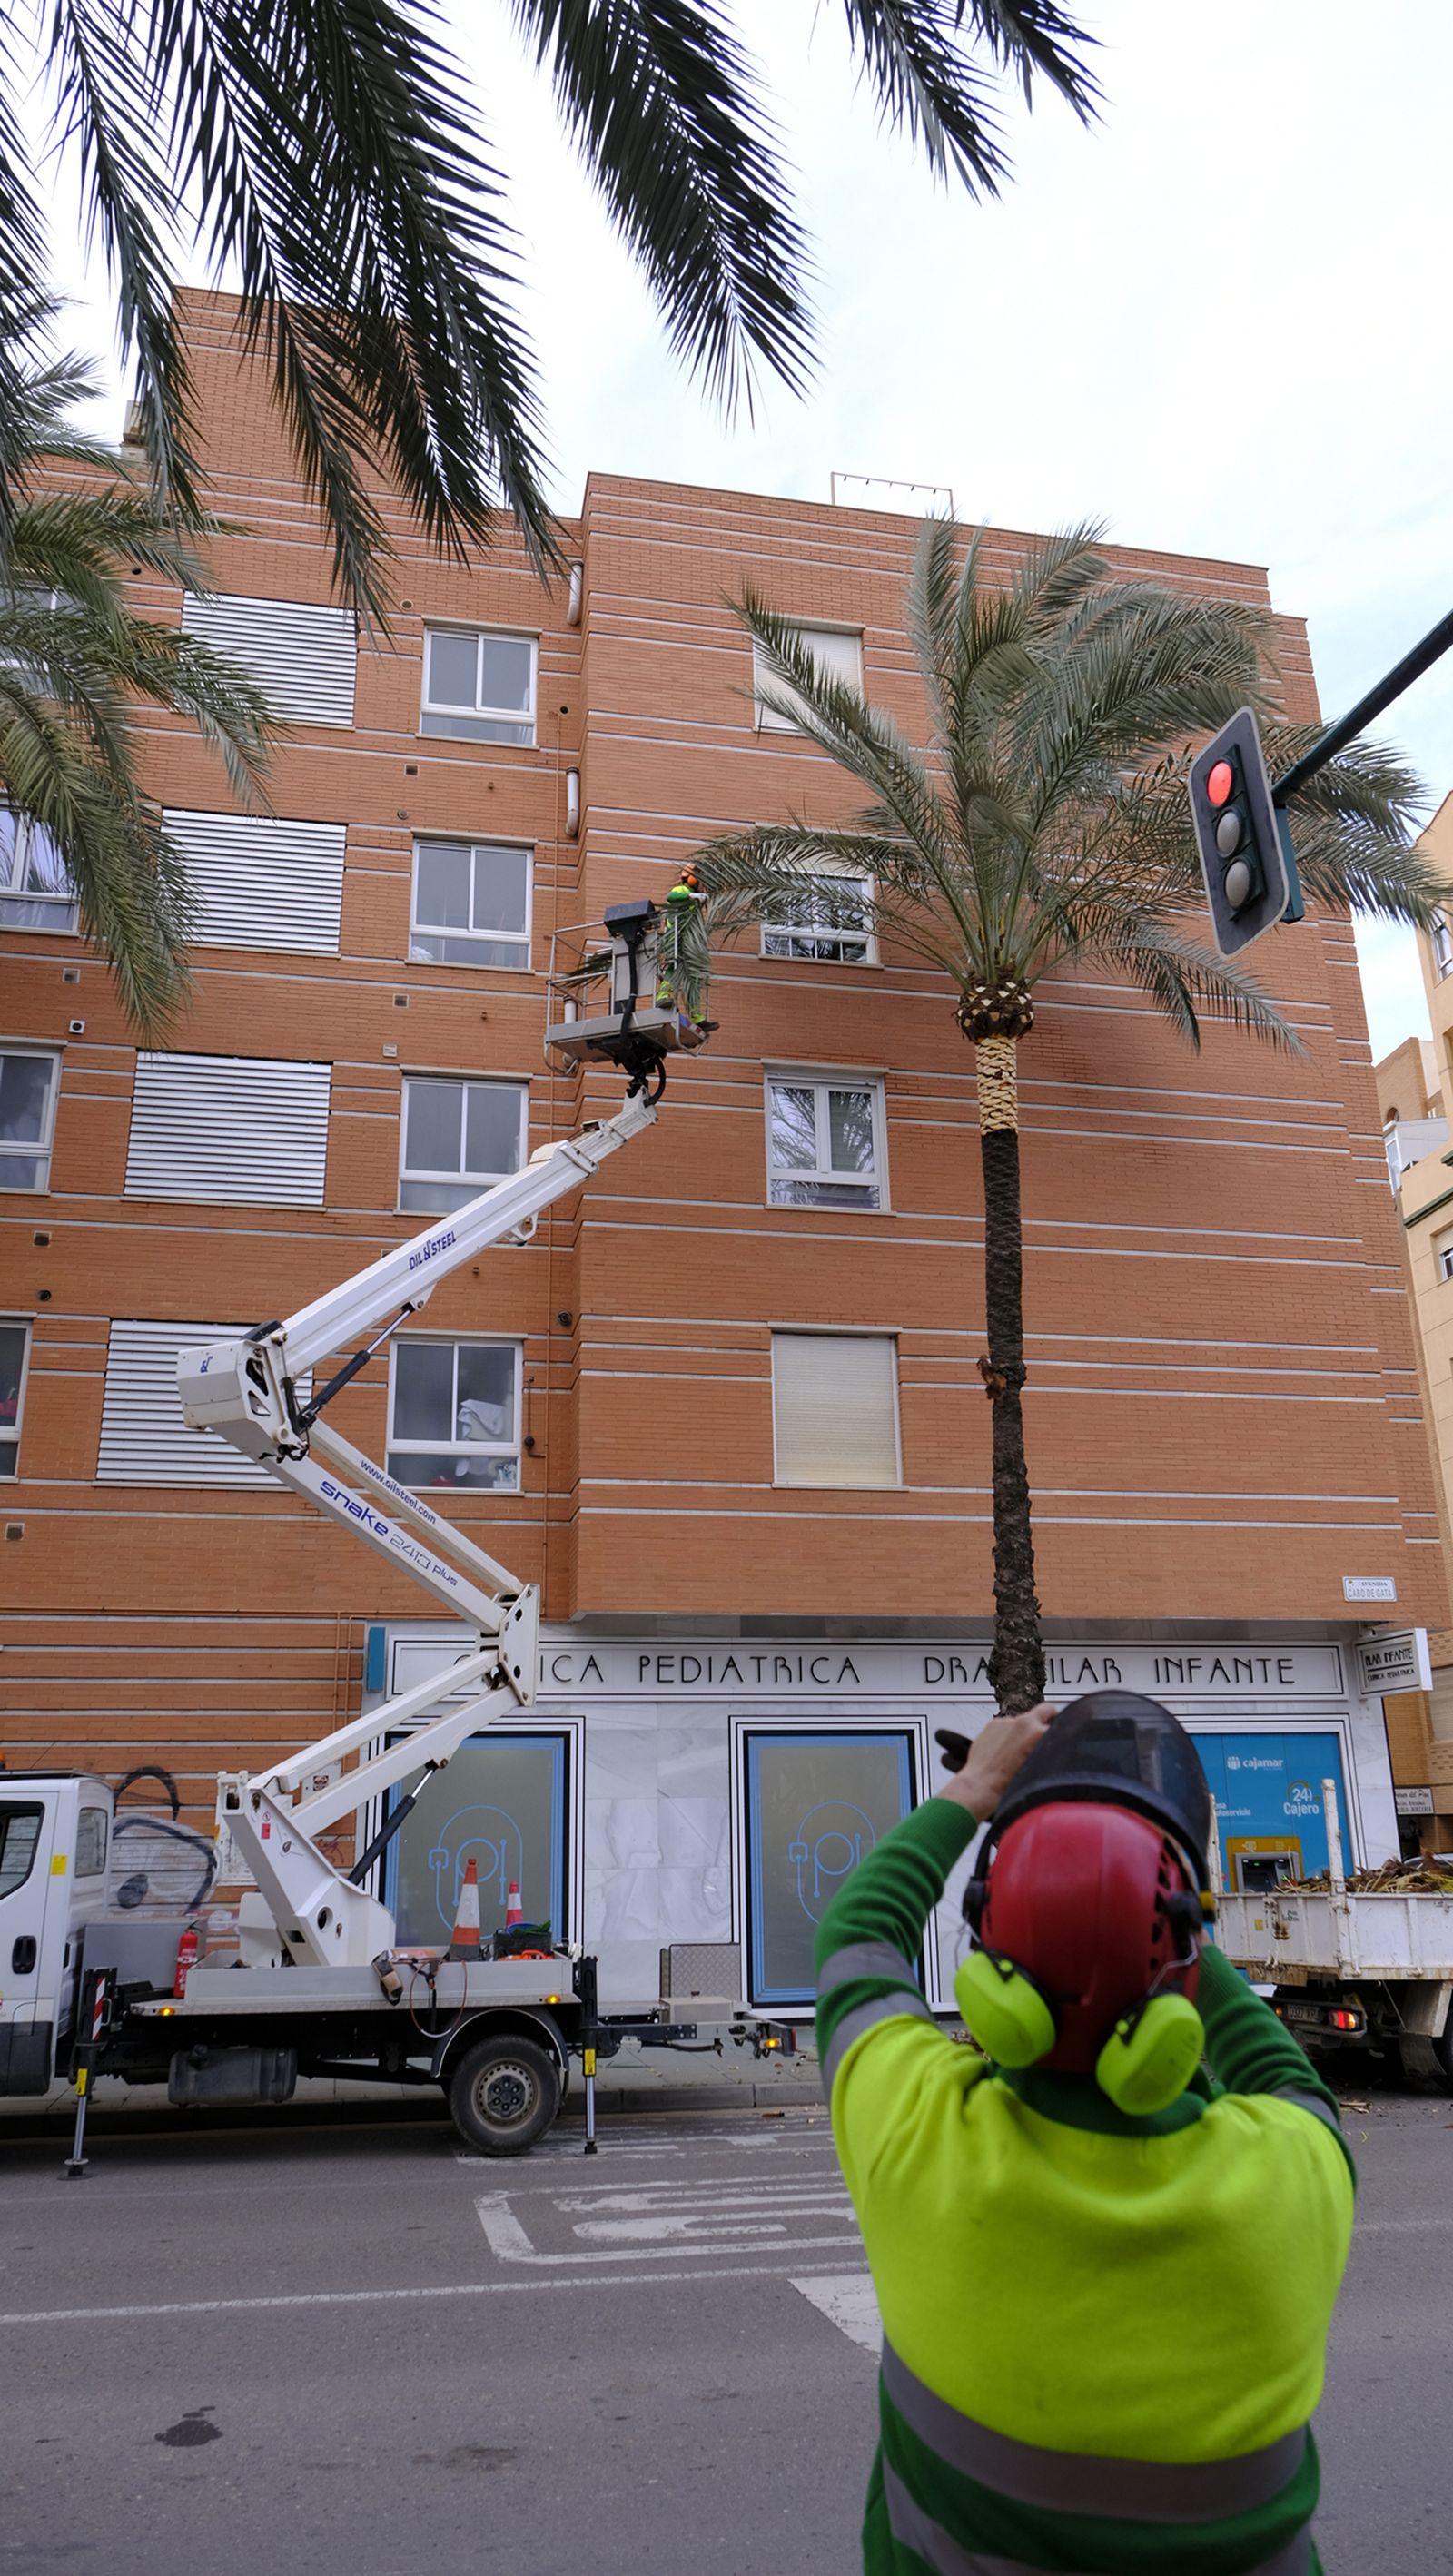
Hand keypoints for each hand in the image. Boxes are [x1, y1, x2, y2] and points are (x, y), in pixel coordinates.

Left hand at [938, 1704, 1055, 1819]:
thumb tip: (1054, 1746)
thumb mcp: (1039, 1769)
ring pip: (1024, 1720)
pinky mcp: (992, 1725)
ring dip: (1025, 1731)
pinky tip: (1005, 1752)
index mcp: (1037, 1733)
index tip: (1062, 1737)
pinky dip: (1009, 1734)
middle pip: (1046, 1710)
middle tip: (1049, 1732)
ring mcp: (1005, 1722)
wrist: (980, 1786)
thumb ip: (1047, 1751)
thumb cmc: (1007, 1784)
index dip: (1062, 1732)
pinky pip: (1007, 1726)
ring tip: (1019, 1752)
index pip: (1061, 1722)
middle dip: (1050, 1719)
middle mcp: (1022, 1722)